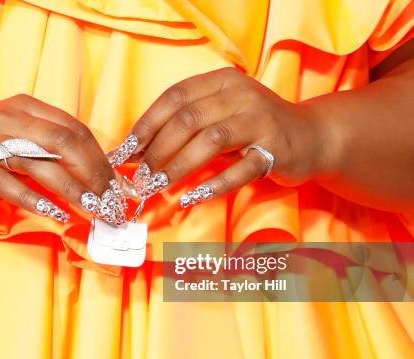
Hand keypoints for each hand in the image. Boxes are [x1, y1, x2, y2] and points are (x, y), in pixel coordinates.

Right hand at [0, 94, 124, 223]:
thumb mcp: (18, 140)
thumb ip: (50, 150)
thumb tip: (95, 177)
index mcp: (25, 108)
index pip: (75, 129)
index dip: (101, 158)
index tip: (116, 184)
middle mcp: (10, 119)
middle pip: (65, 142)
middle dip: (94, 173)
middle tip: (109, 200)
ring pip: (41, 163)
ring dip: (72, 190)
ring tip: (93, 211)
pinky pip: (8, 184)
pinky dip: (35, 200)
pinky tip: (56, 214)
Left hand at [111, 67, 335, 207]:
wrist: (311, 136)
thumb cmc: (253, 127)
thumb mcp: (218, 115)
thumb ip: (183, 126)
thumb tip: (134, 152)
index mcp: (222, 81)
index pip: (175, 98)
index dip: (146, 125)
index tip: (125, 151)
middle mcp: (241, 94)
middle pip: (188, 120)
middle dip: (157, 151)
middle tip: (140, 177)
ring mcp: (261, 120)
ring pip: (210, 141)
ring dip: (178, 167)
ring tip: (158, 187)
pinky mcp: (276, 150)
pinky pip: (240, 170)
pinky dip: (212, 185)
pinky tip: (190, 198)